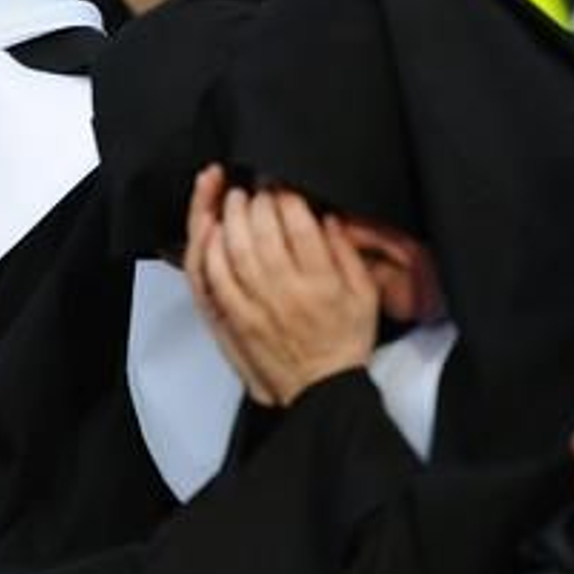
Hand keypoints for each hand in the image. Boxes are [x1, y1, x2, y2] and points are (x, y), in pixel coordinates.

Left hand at [189, 171, 378, 405]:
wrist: (322, 388)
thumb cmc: (344, 343)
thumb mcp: (365, 295)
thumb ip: (348, 254)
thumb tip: (329, 219)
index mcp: (322, 281)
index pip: (300, 224)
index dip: (286, 196)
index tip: (282, 186)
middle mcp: (287, 290)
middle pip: (262, 230)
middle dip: (254, 200)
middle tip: (254, 188)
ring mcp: (256, 305)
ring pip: (233, 249)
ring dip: (228, 217)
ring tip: (230, 199)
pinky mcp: (235, 318)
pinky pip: (214, 278)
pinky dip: (208, 250)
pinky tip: (210, 232)